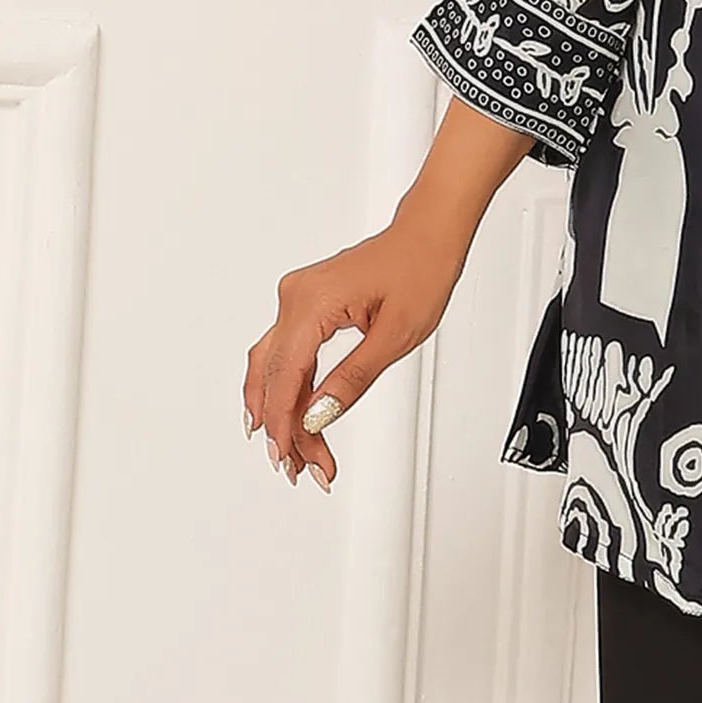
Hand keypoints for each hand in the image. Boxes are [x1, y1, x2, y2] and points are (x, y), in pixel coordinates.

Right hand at [242, 210, 467, 491]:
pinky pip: (284, 351)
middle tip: (302, 468)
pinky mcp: (305, 302)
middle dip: (285, 428)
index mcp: (312, 303)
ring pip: (273, 366)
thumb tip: (317, 417)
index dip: (284, 426)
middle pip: (274, 377)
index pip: (285, 377)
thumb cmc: (421, 270)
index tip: (292, 460)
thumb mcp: (396, 335)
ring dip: (280, 411)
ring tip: (296, 454)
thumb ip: (352, 378)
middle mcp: (295, 297)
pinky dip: (288, 386)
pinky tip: (288, 416)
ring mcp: (297, 298)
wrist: (429, 234)